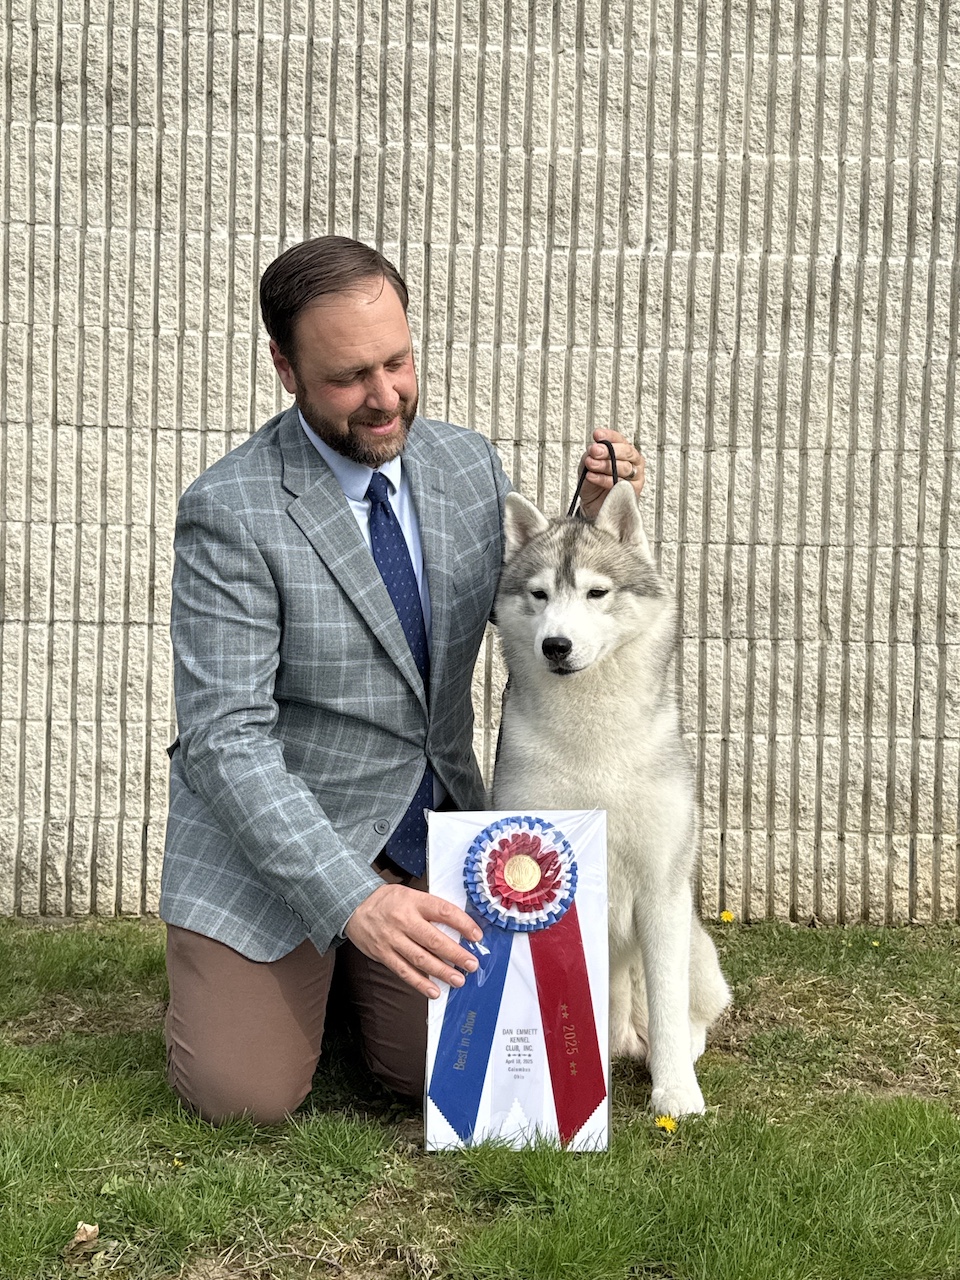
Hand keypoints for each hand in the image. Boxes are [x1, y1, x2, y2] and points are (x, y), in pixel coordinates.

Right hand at [344, 883, 483, 998]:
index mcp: (414, 901)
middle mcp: (403, 920)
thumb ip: (431, 909)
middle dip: (455, 954)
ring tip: (458, 980)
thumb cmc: (388, 901)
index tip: (476, 935)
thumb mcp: (410, 894)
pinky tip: (434, 990)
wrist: (354, 906)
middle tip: (471, 964)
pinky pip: (404, 971)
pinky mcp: (383, 954)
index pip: (443, 911)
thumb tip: (459, 927)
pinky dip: (420, 983)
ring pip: (420, 959)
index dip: (463, 924)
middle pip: (433, 939)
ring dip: (442, 971)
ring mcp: (392, 939)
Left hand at [577, 428, 644, 519]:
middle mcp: (633, 462)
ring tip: (590, 464)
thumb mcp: (589, 463)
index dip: (609, 436)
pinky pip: (620, 484)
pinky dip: (604, 480)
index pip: (619, 439)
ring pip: (624, 467)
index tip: (597, 435)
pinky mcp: (633, 491)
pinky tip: (592, 476)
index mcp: (624, 451)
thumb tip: (595, 448)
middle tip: (594, 450)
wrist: (592, 505)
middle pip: (626, 452)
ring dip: (605, 465)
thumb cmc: (593, 482)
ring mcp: (635, 476)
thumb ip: (592, 455)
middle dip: (608, 450)